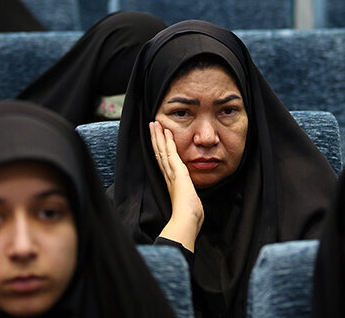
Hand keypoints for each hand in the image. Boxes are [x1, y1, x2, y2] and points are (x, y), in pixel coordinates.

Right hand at [150, 121, 202, 251]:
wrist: (186, 221)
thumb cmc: (189, 216)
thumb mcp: (189, 202)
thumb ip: (188, 198)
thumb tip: (192, 202)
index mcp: (171, 183)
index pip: (163, 162)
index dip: (159, 150)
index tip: (158, 140)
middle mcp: (169, 176)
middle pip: (159, 153)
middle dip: (155, 139)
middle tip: (152, 126)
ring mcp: (172, 173)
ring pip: (162, 150)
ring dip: (158, 137)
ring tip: (154, 124)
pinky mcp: (177, 171)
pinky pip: (171, 153)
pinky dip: (168, 141)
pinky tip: (166, 132)